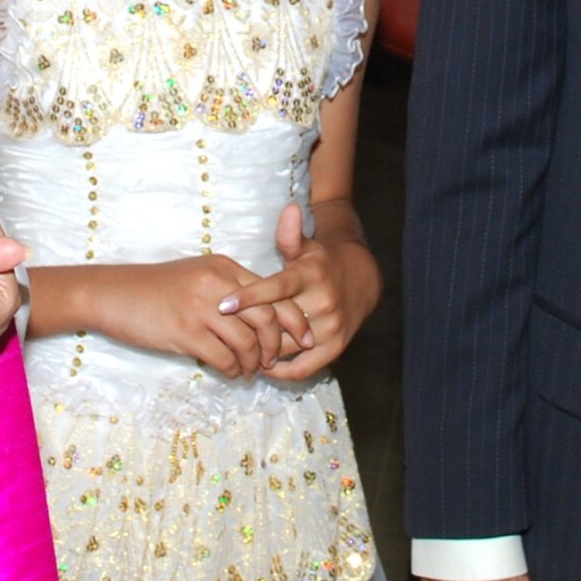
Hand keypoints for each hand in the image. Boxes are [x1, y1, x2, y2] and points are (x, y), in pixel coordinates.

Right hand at [85, 254, 300, 378]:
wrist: (113, 294)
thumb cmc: (156, 288)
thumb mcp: (198, 276)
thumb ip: (229, 290)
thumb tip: (260, 319)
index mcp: (225, 268)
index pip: (274, 293)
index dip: (294, 319)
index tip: (305, 338)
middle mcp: (218, 284)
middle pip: (268, 318)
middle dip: (278, 345)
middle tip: (274, 361)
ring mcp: (201, 308)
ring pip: (247, 342)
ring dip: (254, 363)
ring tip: (249, 370)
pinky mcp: (185, 332)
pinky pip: (223, 358)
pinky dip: (233, 370)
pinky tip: (230, 372)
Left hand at [217, 204, 381, 380]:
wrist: (361, 281)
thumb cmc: (321, 263)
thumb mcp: (307, 247)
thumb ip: (290, 235)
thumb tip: (288, 209)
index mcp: (310, 275)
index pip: (277, 287)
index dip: (250, 297)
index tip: (223, 304)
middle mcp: (322, 302)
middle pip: (278, 322)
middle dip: (249, 329)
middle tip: (219, 334)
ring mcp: (330, 327)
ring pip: (287, 346)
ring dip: (261, 351)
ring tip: (236, 351)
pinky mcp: (336, 347)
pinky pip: (305, 368)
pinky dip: (282, 372)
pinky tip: (263, 367)